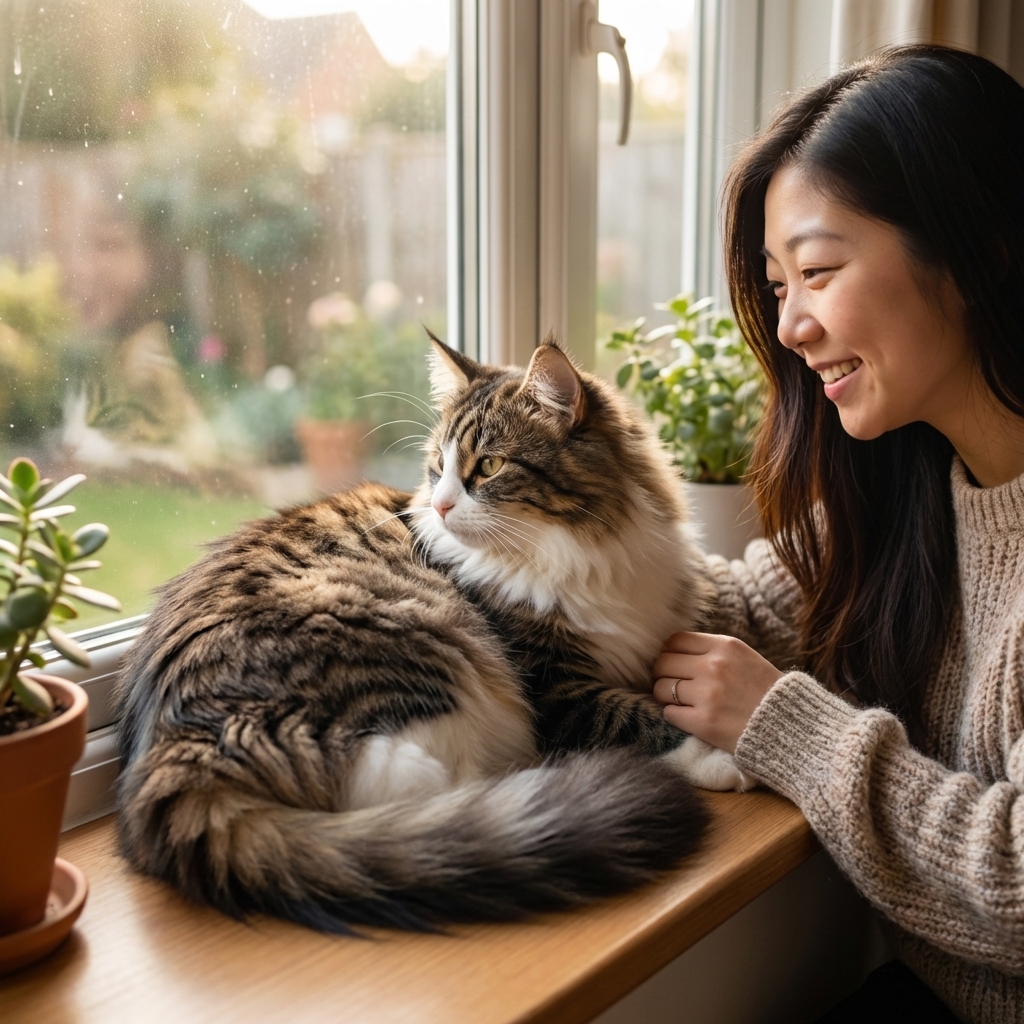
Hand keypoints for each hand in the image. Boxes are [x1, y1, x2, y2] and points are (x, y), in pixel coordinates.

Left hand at [652, 632, 783, 753]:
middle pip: (662, 663)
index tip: (673, 664)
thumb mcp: (744, 657)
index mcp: (725, 646)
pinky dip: (675, 715)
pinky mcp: (703, 722)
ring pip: (661, 688)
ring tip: (681, 702)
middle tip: (672, 684)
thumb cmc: (766, 692)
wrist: (790, 727)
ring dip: (666, 696)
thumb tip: (673, 651)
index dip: (669, 653)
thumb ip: (713, 651)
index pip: (675, 640)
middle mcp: (713, 666)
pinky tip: (689, 717)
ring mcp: (707, 695)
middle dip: (662, 674)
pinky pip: (669, 713)